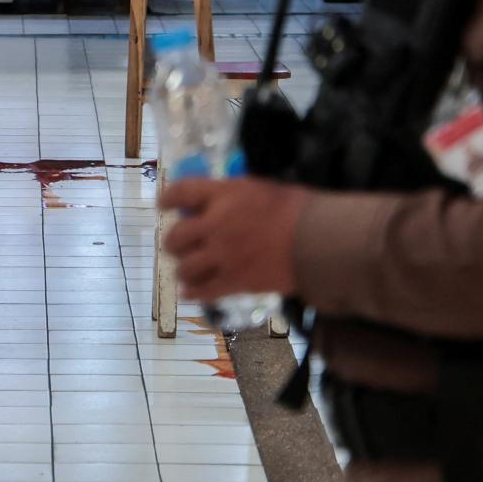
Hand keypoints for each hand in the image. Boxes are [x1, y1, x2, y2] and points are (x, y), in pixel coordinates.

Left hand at [160, 177, 309, 303]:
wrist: (320, 240)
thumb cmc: (298, 209)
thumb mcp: (260, 189)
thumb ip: (232, 196)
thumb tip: (215, 203)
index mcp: (223, 195)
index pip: (181, 192)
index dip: (167, 199)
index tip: (163, 205)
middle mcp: (216, 224)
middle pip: (176, 236)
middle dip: (173, 242)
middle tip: (177, 245)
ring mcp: (223, 255)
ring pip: (185, 267)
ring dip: (183, 269)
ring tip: (188, 270)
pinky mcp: (235, 281)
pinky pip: (203, 291)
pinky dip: (193, 292)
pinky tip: (189, 292)